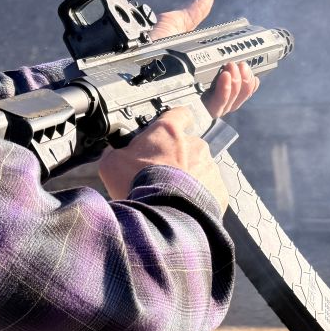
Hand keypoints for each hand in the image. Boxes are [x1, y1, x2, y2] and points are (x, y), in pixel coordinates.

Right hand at [99, 106, 227, 209]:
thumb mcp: (112, 164)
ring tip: (170, 196)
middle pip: (187, 146)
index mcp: (169, 132)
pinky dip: (199, 198)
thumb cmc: (138, 185)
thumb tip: (111, 154)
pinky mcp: (219, 191)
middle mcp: (195, 144)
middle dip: (176, 158)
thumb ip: (113, 153)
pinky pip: (209, 191)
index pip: (178, 113)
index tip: (168, 131)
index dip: (173, 121)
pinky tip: (183, 207)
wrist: (164, 216)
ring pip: (200, 169)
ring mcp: (210, 167)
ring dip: (188, 179)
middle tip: (159, 176)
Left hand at [151, 0, 258, 118]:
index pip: (230, 86)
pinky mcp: (187, 113)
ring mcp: (193, 106)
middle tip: (243, 65)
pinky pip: (212, 111)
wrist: (128, 64)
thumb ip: (193, 14)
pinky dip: (224, 95)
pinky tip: (225, 79)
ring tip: (234, 68)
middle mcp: (197, 96)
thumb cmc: (146, 50)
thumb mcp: (174, 27)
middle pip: (232, 99)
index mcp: (199, 81)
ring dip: (237, 87)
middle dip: (244, 83)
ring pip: (227, 106)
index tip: (251, 67)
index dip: (244, 80)